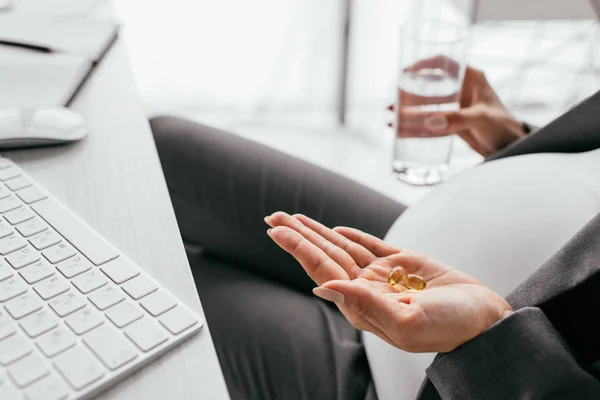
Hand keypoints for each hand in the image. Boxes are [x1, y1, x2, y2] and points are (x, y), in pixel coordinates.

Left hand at [265, 212, 511, 352]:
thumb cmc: (450, 326)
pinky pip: (371, 245)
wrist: (485, 319)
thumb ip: (365, 304)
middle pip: (325, 254)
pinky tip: (333, 228)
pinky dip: (352, 235)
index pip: (323, 269)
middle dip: (298, 235)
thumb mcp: (407, 322)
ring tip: (292, 218)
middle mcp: (367, 288)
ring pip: (343, 246)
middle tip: (272, 217)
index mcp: (363, 304)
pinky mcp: (403, 262)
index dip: (299, 248)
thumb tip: (323, 287)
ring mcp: (383, 274)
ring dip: (317, 231)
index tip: (276, 231)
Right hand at [390, 56, 525, 156]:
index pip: (444, 62)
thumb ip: (458, 119)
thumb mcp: (482, 119)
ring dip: (408, 111)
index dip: (423, 64)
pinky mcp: (452, 122)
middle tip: (393, 102)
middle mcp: (461, 89)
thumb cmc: (504, 127)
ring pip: (426, 104)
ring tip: (391, 118)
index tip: (406, 72)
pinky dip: (415, 126)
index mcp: (471, 78)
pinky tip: (401, 131)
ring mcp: (455, 106)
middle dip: (408, 93)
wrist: (511, 147)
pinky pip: (429, 121)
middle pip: (429, 85)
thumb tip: (431, 121)